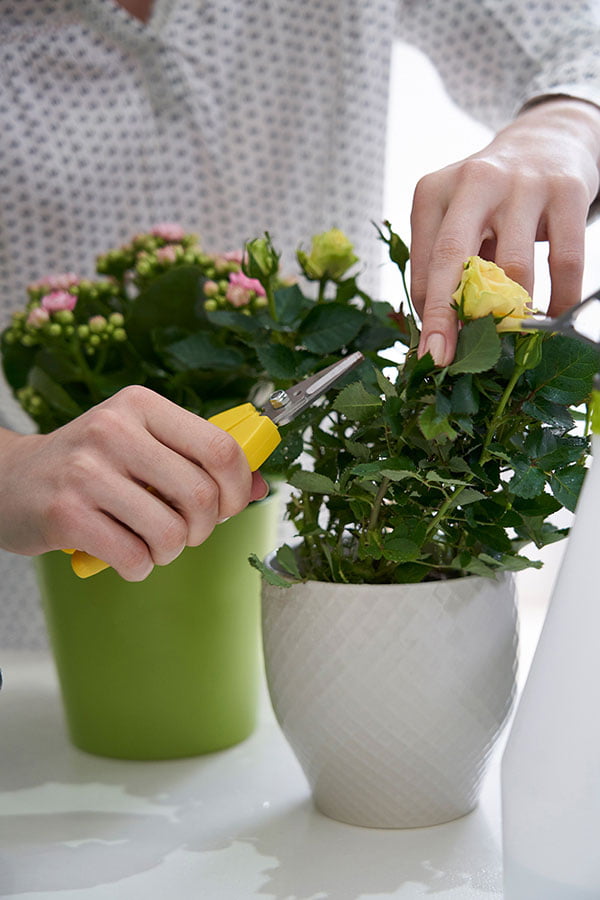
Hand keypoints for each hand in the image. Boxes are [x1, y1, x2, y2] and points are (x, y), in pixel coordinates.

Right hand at [0, 386, 267, 580]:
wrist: (10, 480)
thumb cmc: (91, 465)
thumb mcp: (144, 446)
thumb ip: (200, 461)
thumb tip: (260, 486)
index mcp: (142, 405)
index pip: (220, 448)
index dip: (236, 488)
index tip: (227, 505)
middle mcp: (114, 429)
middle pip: (201, 496)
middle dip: (204, 528)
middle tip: (186, 531)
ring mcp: (86, 471)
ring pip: (171, 533)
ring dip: (170, 551)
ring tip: (151, 542)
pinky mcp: (65, 513)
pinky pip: (134, 557)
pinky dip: (139, 567)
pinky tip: (124, 553)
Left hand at [410, 98, 599, 364]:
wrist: (548, 140)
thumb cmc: (491, 198)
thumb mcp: (457, 219)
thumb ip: (447, 266)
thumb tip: (446, 333)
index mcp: (434, 192)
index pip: (425, 263)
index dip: (429, 312)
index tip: (431, 352)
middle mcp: (473, 181)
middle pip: (453, 257)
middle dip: (447, 316)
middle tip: (447, 359)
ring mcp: (522, 183)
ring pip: (513, 266)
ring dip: (512, 313)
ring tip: (511, 342)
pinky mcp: (566, 190)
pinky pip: (564, 260)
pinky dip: (560, 299)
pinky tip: (553, 320)